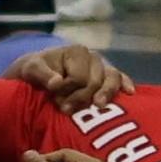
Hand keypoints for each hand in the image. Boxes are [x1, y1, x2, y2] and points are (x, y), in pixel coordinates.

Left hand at [3, 43, 135, 110]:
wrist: (40, 76)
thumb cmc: (36, 72)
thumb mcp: (31, 70)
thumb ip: (42, 75)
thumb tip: (56, 83)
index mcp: (76, 52)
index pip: (78, 76)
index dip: (67, 90)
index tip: (55, 97)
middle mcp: (93, 57)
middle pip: (95, 81)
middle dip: (81, 97)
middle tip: (65, 109)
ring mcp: (102, 68)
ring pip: (111, 80)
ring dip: (105, 94)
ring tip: (98, 106)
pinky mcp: (107, 79)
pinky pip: (120, 79)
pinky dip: (125, 85)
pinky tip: (130, 93)